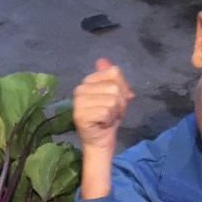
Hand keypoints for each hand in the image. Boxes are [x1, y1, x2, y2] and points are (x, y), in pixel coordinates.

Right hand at [73, 58, 133, 199]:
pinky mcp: (80, 115)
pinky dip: (109, 120)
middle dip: (120, 102)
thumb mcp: (115, 94)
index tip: (115, 101)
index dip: (122, 87)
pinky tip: (103, 124)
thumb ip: (112, 77)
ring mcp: (78, 103)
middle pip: (114, 87)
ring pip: (112, 100)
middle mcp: (80, 89)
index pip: (114, 72)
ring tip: (108, 118)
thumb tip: (102, 60)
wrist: (100, 141)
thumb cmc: (108, 117)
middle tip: (112, 113)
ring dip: (115, 112)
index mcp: (87, 81)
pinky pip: (106, 111)